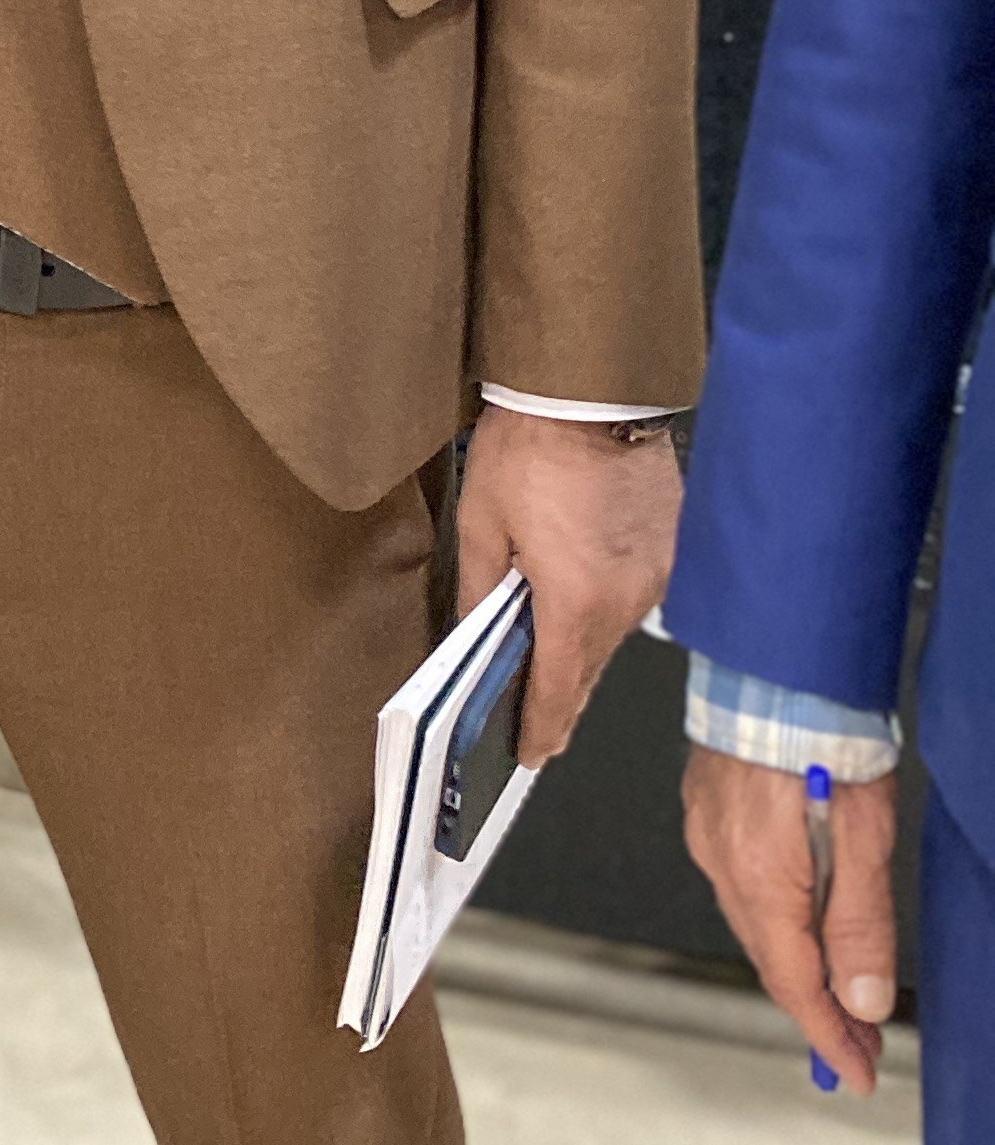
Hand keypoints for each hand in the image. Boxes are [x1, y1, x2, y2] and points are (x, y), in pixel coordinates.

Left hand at [453, 404, 680, 765]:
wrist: (592, 388)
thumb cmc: (531, 447)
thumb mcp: (482, 520)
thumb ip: (480, 588)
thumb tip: (473, 634)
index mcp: (575, 602)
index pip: (558, 690)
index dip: (540, 729)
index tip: (530, 755)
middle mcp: (626, 600)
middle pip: (589, 668)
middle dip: (561, 697)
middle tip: (536, 725)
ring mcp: (657, 575)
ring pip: (614, 634)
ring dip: (584, 646)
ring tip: (551, 658)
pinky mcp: (672, 548)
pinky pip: (636, 595)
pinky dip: (608, 605)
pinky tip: (585, 596)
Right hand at [683, 749, 896, 1094]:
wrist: (776, 663)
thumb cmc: (823, 730)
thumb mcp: (864, 833)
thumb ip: (860, 920)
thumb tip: (861, 997)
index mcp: (761, 876)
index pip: (793, 982)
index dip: (827, 1036)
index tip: (856, 1072)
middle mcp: (722, 862)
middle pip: (770, 959)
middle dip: (817, 1008)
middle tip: (860, 1041)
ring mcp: (708, 835)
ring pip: (754, 924)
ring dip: (796, 964)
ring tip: (839, 990)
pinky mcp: (707, 812)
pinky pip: (741, 886)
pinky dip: (775, 919)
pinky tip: (803, 920)